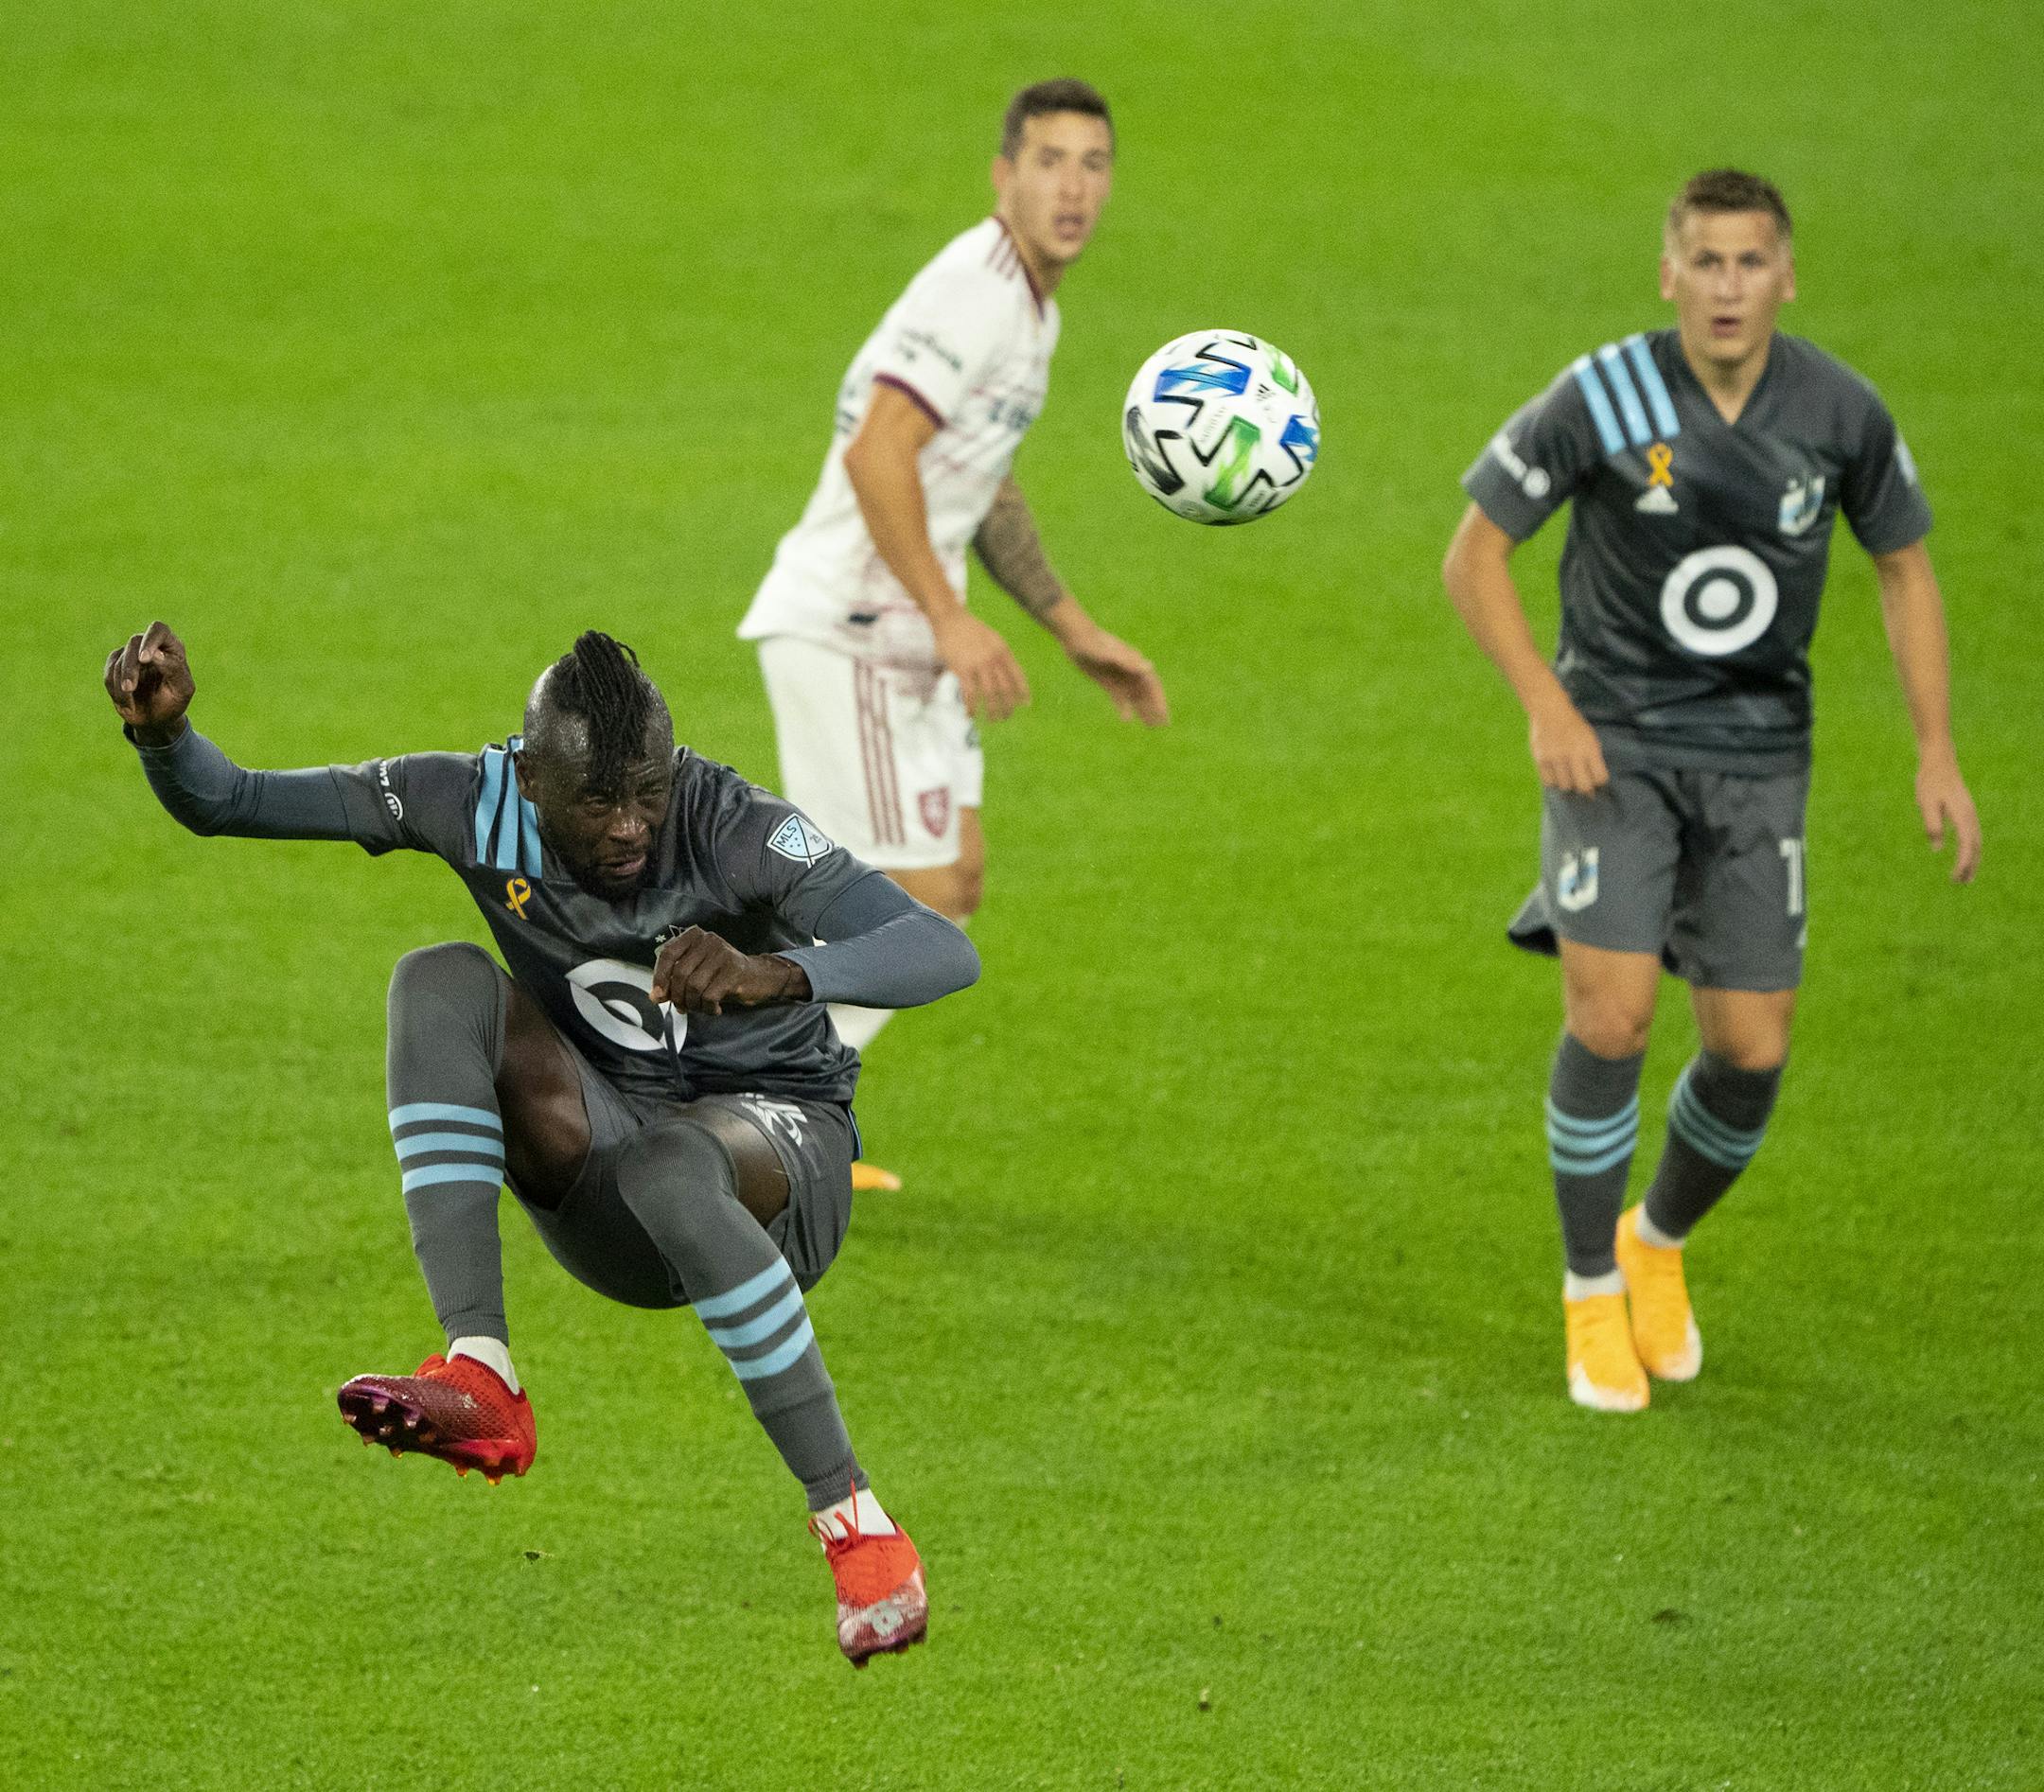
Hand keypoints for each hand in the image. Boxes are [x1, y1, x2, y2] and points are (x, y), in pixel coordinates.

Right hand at [105, 621, 195, 745]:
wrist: (157, 719)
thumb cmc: (174, 702)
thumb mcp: (182, 690)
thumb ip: (173, 670)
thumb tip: (155, 654)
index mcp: (172, 647)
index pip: (159, 630)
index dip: (150, 640)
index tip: (144, 659)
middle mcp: (150, 646)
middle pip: (134, 642)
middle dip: (130, 667)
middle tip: (129, 688)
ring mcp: (131, 654)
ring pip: (119, 659)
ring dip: (121, 683)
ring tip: (130, 704)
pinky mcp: (115, 666)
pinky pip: (109, 673)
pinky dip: (115, 690)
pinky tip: (127, 703)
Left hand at [649, 927, 810, 1013]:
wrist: (759, 978)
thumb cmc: (723, 975)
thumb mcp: (697, 973)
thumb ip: (675, 981)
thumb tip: (655, 996)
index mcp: (695, 936)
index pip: (668, 954)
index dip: (660, 977)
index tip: (658, 995)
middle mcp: (708, 940)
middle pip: (680, 973)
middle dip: (677, 996)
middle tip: (682, 1008)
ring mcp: (722, 954)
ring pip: (694, 986)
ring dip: (693, 1004)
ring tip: (700, 1008)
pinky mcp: (733, 971)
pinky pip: (709, 995)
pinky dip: (708, 1008)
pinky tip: (714, 1009)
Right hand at [931, 607, 1030, 721]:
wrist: (950, 618)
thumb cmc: (970, 629)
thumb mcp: (992, 637)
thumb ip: (999, 654)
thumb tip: (1006, 673)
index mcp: (1003, 650)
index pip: (1017, 675)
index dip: (1023, 691)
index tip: (1026, 704)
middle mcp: (993, 658)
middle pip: (1005, 688)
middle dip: (1008, 706)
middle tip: (1006, 717)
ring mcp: (978, 664)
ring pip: (990, 694)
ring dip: (992, 710)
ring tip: (992, 720)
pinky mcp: (962, 669)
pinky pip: (970, 693)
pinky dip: (971, 707)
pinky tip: (971, 714)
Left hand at [1062, 621, 1168, 725]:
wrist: (1076, 637)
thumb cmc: (1094, 644)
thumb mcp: (1110, 654)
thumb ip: (1129, 662)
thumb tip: (1150, 667)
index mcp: (1135, 663)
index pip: (1152, 685)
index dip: (1159, 701)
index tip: (1164, 716)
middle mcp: (1130, 670)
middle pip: (1146, 693)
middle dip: (1155, 708)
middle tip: (1162, 725)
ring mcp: (1119, 676)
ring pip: (1134, 697)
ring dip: (1143, 710)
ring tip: (1151, 726)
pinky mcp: (1107, 681)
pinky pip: (1118, 697)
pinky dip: (1123, 707)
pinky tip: (1126, 719)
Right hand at [1528, 691, 1608, 794]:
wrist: (1549, 711)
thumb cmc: (1573, 725)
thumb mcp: (1590, 738)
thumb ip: (1593, 758)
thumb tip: (1595, 782)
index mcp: (1589, 748)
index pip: (1600, 778)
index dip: (1600, 784)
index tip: (1597, 784)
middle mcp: (1573, 755)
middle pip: (1583, 786)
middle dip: (1586, 790)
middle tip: (1584, 788)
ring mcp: (1556, 758)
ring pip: (1565, 786)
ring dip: (1568, 785)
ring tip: (1568, 779)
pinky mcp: (1541, 760)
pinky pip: (1549, 782)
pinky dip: (1554, 781)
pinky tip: (1556, 775)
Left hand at [1915, 753, 1981, 882]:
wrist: (1939, 761)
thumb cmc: (1930, 781)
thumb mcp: (1926, 804)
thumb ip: (1932, 826)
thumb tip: (1937, 849)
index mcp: (1962, 815)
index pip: (1966, 845)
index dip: (1963, 863)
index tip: (1956, 877)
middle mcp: (1970, 815)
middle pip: (1975, 846)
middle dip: (1970, 866)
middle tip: (1961, 883)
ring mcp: (1970, 813)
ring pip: (1976, 841)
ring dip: (1972, 859)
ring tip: (1965, 876)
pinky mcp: (1966, 811)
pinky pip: (1973, 835)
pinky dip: (1971, 848)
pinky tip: (1965, 855)